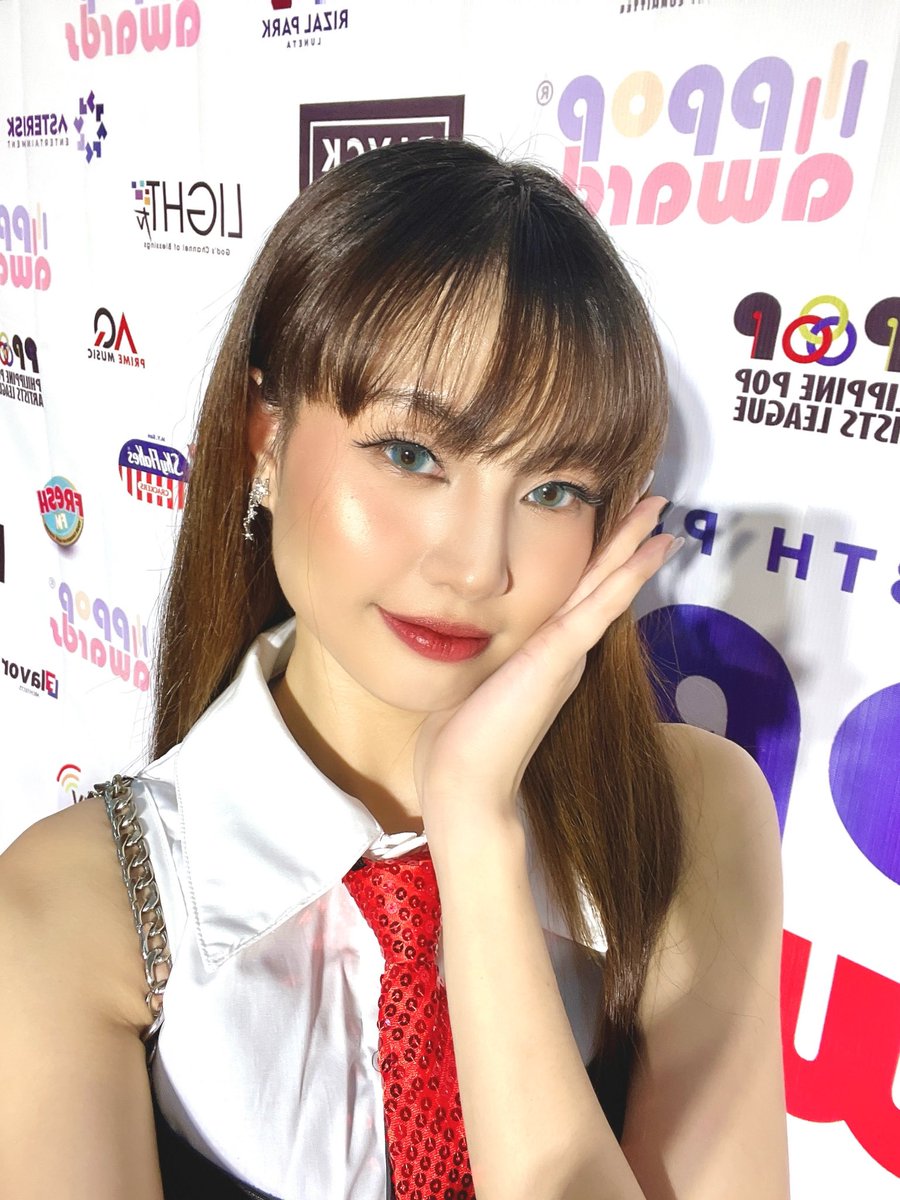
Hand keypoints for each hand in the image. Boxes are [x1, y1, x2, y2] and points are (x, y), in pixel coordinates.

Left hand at [413, 497, 680, 831]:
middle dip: (628, 539)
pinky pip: (599, 605)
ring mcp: (566, 654)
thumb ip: (483, 651)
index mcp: (546, 652)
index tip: (615, 521)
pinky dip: (628, 573)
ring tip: (661, 508)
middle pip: (601, 581)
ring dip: (634, 543)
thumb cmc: (459, 740)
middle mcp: (564, 650)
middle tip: (656, 500)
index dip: (600, 557)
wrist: (464, 786)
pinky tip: (653, 546)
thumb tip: (459, 625)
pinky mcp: (558, 657)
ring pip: (607, 584)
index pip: (577, 593)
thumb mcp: (473, 677)